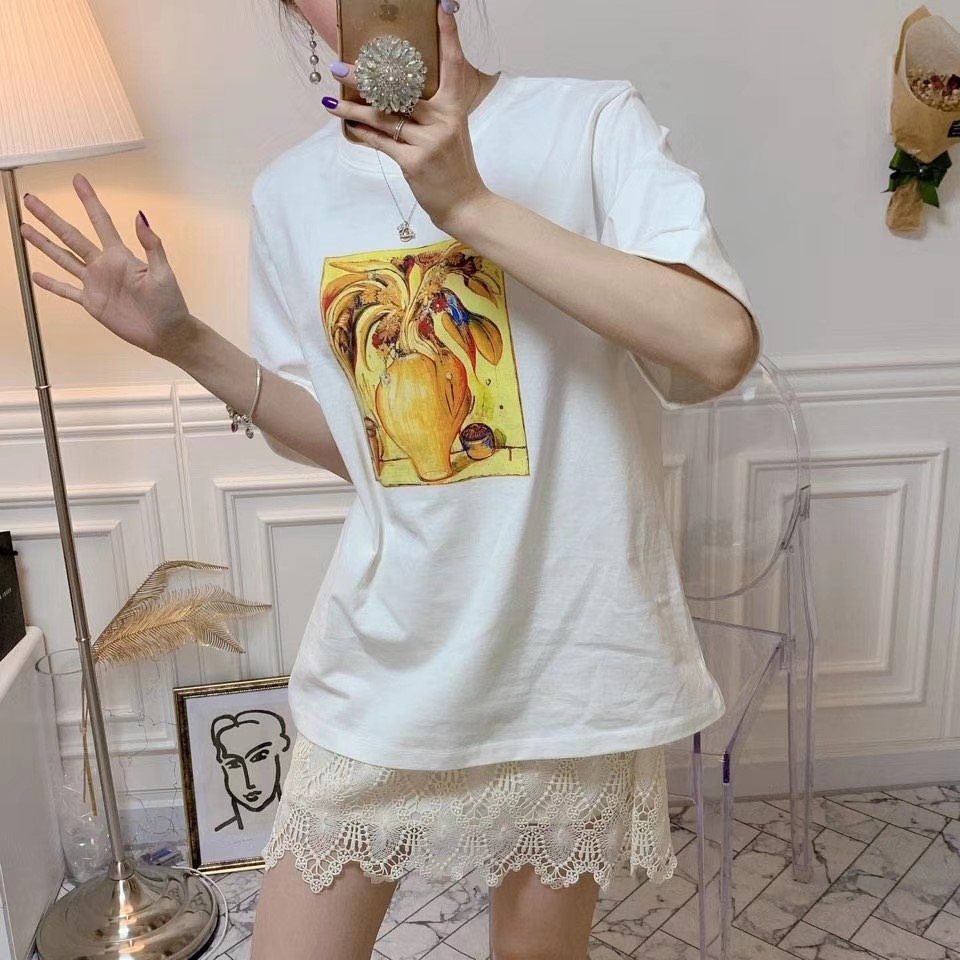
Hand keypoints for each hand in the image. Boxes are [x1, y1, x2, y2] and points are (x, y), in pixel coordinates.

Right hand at [19, 173, 194, 360]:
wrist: (166, 333)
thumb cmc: (170, 303)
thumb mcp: (163, 272)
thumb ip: (152, 245)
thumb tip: (141, 216)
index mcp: (120, 255)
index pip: (100, 221)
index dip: (89, 200)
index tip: (78, 179)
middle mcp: (104, 265)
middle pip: (71, 236)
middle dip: (50, 218)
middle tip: (31, 200)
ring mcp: (96, 283)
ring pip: (64, 259)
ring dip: (44, 244)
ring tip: (25, 228)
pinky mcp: (92, 303)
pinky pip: (67, 291)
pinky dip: (51, 284)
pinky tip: (36, 275)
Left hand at [324, 2, 492, 233]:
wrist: (464, 203)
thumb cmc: (454, 166)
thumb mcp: (452, 131)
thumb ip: (431, 110)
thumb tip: (397, 90)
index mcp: (455, 107)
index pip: (453, 64)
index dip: (448, 36)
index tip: (441, 8)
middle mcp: (443, 120)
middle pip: (400, 89)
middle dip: (366, 78)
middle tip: (340, 66)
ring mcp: (429, 141)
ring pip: (383, 117)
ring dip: (353, 109)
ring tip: (331, 101)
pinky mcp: (414, 162)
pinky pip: (381, 142)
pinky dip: (363, 133)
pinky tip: (348, 125)